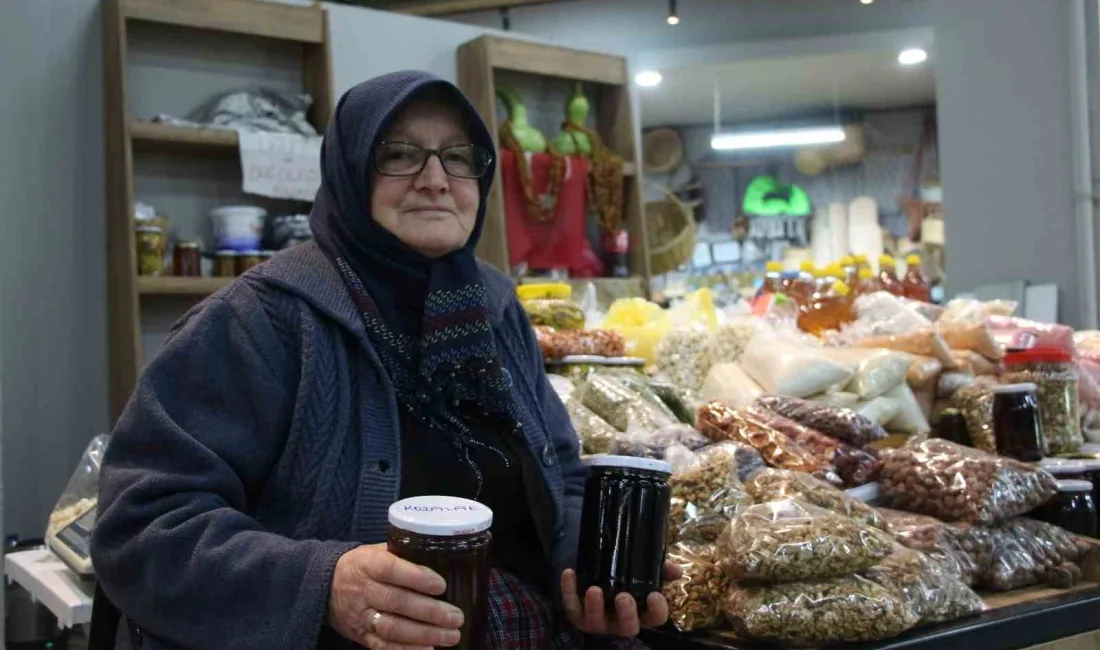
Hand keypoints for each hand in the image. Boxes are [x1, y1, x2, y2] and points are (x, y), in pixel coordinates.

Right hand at [329, 544, 464, 649]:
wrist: (326, 586)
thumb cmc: (363, 566)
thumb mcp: (376, 551)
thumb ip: (403, 554)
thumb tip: (441, 556)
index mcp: (368, 564)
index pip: (391, 569)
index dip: (417, 577)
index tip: (441, 585)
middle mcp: (363, 590)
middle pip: (396, 602)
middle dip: (429, 611)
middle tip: (455, 616)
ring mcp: (361, 616)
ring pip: (392, 627)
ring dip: (423, 634)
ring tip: (450, 636)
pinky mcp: (361, 636)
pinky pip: (383, 646)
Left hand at [560, 562, 682, 636]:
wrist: (594, 570)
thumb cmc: (622, 576)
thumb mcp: (641, 571)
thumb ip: (659, 568)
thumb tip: (675, 570)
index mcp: (640, 612)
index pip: (655, 619)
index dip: (657, 611)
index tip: (655, 596)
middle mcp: (619, 621)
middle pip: (627, 628)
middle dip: (626, 615)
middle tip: (623, 597)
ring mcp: (597, 620)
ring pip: (595, 622)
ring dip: (594, 607)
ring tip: (594, 589)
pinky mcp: (576, 613)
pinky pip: (570, 606)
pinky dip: (568, 590)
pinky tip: (569, 573)